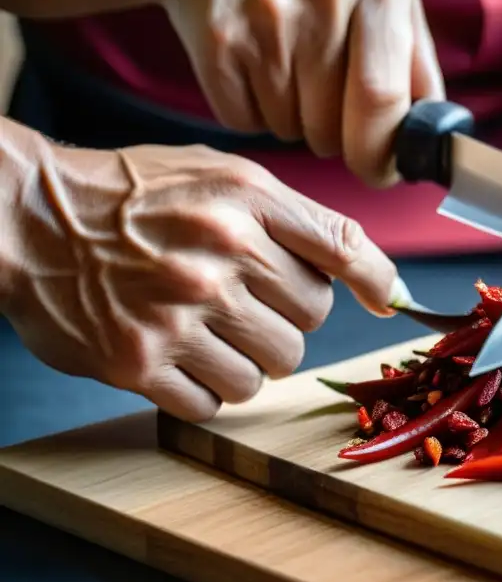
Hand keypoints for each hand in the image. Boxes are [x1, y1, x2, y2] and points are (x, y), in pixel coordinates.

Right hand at [0, 139, 403, 421]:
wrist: (31, 217)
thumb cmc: (137, 196)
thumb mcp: (223, 176)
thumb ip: (299, 220)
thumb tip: (377, 280)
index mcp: (246, 201)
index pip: (343, 249)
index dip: (376, 281)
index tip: (387, 302)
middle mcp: (219, 256)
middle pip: (309, 322)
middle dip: (286, 318)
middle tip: (245, 301)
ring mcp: (178, 313)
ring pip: (267, 372)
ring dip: (247, 361)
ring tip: (209, 331)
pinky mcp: (138, 363)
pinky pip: (213, 404)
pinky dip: (204, 390)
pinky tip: (178, 356)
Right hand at [161, 0, 443, 185]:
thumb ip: (413, 56)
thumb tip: (430, 135)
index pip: (385, 97)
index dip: (382, 150)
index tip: (381, 169)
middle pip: (334, 124)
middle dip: (339, 144)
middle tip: (335, 126)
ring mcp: (268, 15)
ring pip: (292, 129)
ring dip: (296, 123)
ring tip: (288, 69)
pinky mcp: (220, 41)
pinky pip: (247, 121)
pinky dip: (254, 113)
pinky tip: (254, 67)